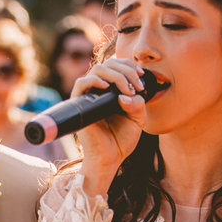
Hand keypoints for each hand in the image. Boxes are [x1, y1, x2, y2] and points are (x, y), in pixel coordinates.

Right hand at [74, 58, 146, 197]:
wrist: (110, 158)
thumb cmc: (121, 140)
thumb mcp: (138, 118)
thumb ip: (138, 103)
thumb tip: (125, 94)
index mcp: (112, 91)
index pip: (117, 65)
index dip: (129, 65)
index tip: (142, 75)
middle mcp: (99, 90)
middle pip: (108, 63)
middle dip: (126, 69)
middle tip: (137, 83)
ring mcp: (89, 96)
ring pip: (97, 69)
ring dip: (116, 74)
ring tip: (127, 88)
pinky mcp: (80, 105)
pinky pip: (81, 83)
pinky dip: (95, 80)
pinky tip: (108, 87)